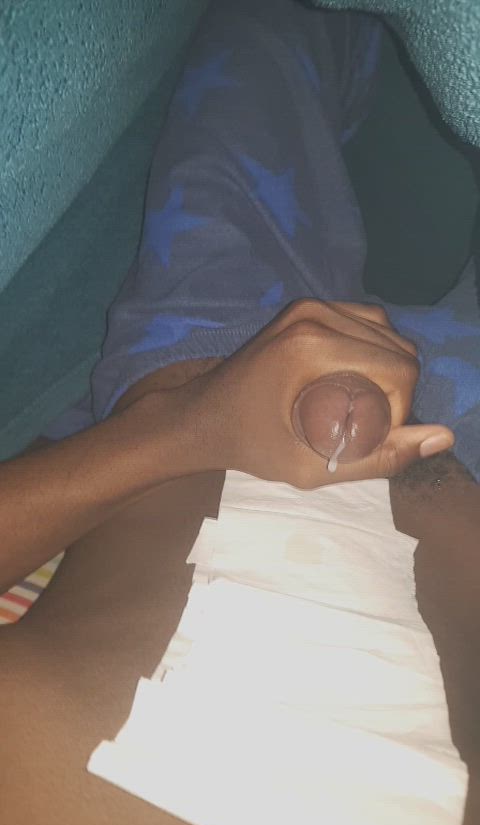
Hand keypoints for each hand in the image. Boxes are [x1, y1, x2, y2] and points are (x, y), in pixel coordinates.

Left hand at [172, 299, 453, 487]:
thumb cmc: (249, 447)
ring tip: (359, 405)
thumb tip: (443, 436)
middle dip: (396, 393)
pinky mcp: (306, 305)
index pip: (399, 370)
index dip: (400, 411)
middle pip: (399, 349)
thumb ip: (380, 457)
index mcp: (312, 347)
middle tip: (363, 425)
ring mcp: (309, 304)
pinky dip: (373, 351)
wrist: (200, 415)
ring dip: (388, 371)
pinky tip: (354, 380)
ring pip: (388, 332)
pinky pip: (367, 321)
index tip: (370, 437)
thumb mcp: (311, 468)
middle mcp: (314, 313)